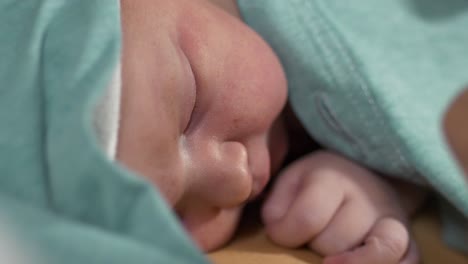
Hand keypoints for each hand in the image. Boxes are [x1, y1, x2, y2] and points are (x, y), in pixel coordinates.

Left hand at [262, 151, 419, 263]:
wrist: (360, 173)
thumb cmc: (316, 184)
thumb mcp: (289, 184)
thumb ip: (276, 208)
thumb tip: (279, 234)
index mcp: (332, 176)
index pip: (308, 216)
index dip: (286, 234)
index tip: (280, 233)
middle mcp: (367, 195)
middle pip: (339, 240)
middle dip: (317, 248)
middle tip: (312, 239)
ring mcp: (392, 217)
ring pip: (383, 249)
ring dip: (354, 263)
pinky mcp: (409, 237)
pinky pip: (410, 259)